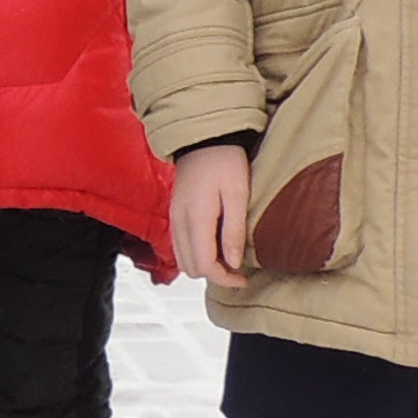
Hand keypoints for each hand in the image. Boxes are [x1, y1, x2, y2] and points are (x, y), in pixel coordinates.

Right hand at [168, 143, 254, 291]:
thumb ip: (234, 231)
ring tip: (228, 259)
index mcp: (195, 219)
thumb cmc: (224, 160)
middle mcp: (179, 223)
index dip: (225, 278)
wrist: (203, 138)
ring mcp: (174, 219)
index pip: (204, 265)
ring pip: (184, 260)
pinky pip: (180, 246)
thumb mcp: (237, 194)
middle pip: (191, 268)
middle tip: (237, 271)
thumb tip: (233, 263)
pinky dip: (196, 253)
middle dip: (215, 275)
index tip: (243, 278)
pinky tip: (214, 246)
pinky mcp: (175, 215)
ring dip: (205, 266)